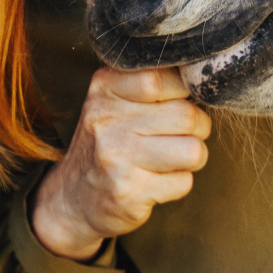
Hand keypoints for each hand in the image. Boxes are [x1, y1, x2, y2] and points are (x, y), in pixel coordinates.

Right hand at [31, 67, 210, 260]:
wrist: (71, 200)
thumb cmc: (108, 144)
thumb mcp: (113, 101)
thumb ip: (150, 81)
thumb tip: (200, 72)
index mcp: (104, 88)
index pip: (162, 77)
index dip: (184, 90)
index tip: (181, 100)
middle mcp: (106, 120)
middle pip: (187, 115)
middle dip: (198, 127)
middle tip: (182, 135)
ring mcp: (116, 157)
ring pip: (193, 150)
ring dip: (192, 157)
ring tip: (171, 158)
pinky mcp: (129, 192)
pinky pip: (184, 182)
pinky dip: (178, 183)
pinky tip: (156, 181)